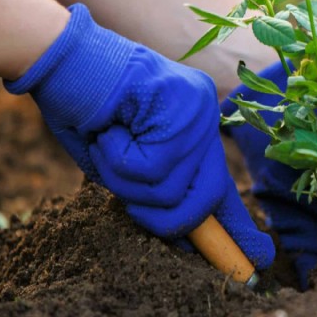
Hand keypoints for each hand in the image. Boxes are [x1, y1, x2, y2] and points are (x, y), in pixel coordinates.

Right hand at [5, 4, 273, 269]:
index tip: (257, 259)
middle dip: (163, 217)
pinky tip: (109, 128)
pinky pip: (150, 167)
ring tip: (108, 140)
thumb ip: (156, 189)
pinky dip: (116, 158)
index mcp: (194, 124)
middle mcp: (205, 114)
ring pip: (171, 189)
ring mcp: (198, 107)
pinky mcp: (181, 104)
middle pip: (205, 199)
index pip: (221, 186)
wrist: (59, 57)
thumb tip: (187, 236)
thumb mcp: (123, 160)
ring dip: (124, 179)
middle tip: (127, 194)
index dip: (235, 228)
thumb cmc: (83, 108)